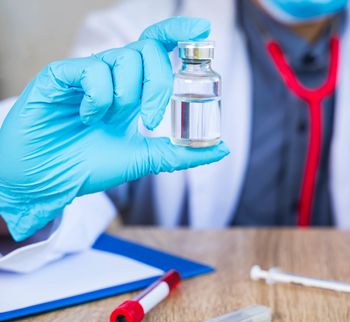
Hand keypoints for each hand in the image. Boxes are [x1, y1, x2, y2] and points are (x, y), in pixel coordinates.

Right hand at [0, 17, 228, 241]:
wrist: (47, 182)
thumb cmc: (89, 166)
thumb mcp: (144, 159)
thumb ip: (181, 153)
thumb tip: (222, 148)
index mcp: (133, 91)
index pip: (158, 49)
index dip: (179, 34)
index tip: (202, 31)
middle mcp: (112, 77)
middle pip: (148, 51)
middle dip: (159, 84)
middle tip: (152, 119)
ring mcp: (86, 74)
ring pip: (122, 59)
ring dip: (126, 95)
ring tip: (107, 119)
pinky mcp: (60, 76)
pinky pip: (92, 69)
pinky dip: (98, 96)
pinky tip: (86, 116)